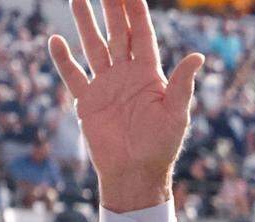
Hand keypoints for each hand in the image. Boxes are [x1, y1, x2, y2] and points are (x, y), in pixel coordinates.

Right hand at [48, 0, 203, 211]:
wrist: (137, 172)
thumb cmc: (162, 145)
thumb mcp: (176, 113)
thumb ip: (182, 84)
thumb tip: (199, 57)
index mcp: (150, 75)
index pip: (142, 36)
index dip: (136, 13)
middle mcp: (127, 75)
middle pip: (118, 34)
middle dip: (111, 10)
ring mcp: (107, 86)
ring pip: (94, 47)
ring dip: (85, 25)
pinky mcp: (88, 101)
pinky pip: (74, 76)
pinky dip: (64, 60)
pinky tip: (56, 41)